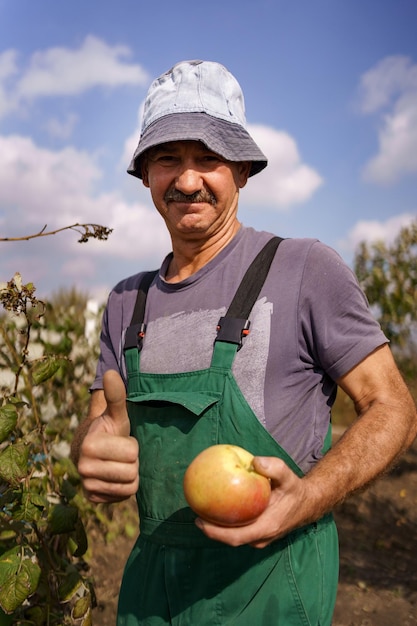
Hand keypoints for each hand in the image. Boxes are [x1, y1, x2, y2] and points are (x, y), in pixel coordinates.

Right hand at [77, 370, 138, 502]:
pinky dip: (123, 488)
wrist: (91, 448)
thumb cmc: (109, 429)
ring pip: (129, 487)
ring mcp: (87, 485)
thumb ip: (116, 395)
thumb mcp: (116, 413)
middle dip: (132, 462)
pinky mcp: (92, 499)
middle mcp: (83, 468)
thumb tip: (111, 373)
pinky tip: (115, 476)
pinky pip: (122, 497)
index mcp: (90, 445)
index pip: (132, 453)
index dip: (132, 445)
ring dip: (130, 475)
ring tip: (118, 463)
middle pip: (131, 472)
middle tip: (120, 453)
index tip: (120, 439)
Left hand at [195, 457, 312, 548]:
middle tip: (195, 514)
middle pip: (230, 539)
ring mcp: (259, 537)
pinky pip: (237, 530)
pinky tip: (215, 507)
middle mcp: (261, 537)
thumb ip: (273, 467)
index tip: (199, 521)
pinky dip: (225, 522)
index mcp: (266, 527)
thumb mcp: (287, 475)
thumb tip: (254, 461)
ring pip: (233, 536)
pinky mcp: (258, 533)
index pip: (235, 537)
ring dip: (216, 527)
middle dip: (210, 530)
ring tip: (201, 511)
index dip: (215, 533)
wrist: (308, 503)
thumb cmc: (294, 489)